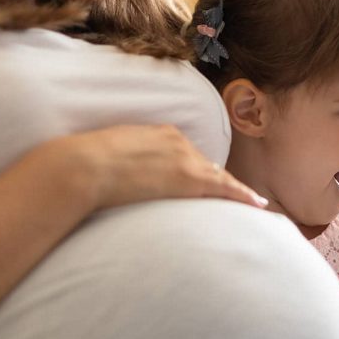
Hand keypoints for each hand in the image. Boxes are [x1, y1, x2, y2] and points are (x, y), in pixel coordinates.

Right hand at [45, 124, 266, 211]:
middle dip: (219, 181)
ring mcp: (185, 159)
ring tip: (253, 204)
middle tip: (235, 197)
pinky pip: (224, 188)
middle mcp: (177, 141)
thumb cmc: (81, 166)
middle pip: (206, 165)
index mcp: (158, 133)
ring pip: (218, 177)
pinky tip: (257, 205)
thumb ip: (124, 163)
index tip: (210, 179)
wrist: (80, 168)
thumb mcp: (108, 156)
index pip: (187, 154)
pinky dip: (242, 196)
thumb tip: (119, 180)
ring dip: (233, 191)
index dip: (200, 169)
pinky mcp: (188, 179)